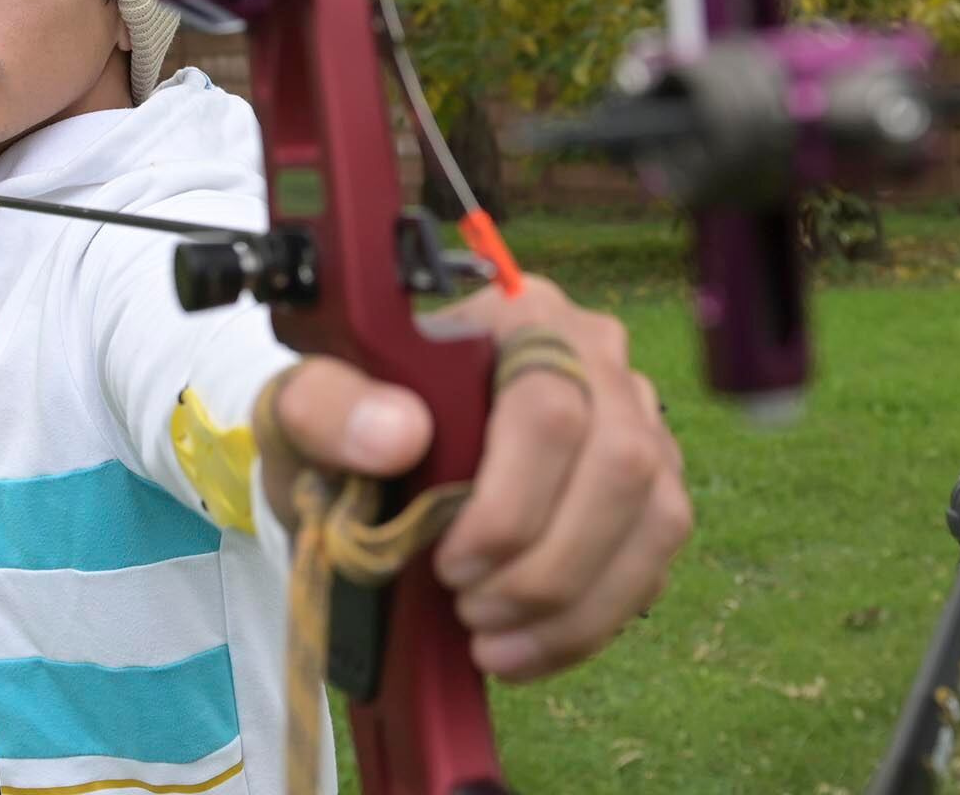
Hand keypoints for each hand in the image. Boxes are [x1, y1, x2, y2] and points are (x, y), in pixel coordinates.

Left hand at [256, 276, 690, 682]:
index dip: (510, 504)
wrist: (366, 462)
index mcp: (516, 314)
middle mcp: (594, 354)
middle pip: (621, 463)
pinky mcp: (651, 485)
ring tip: (493, 640)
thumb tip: (397, 434)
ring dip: (575, 603)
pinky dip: (593, 621)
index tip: (449, 564)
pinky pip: (656, 560)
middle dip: (547, 566)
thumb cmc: (344, 427)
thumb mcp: (303, 411)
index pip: (549, 406)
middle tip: (471, 611)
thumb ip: (328, 407)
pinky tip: (526, 646)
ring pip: (655, 515)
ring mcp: (636, 418)